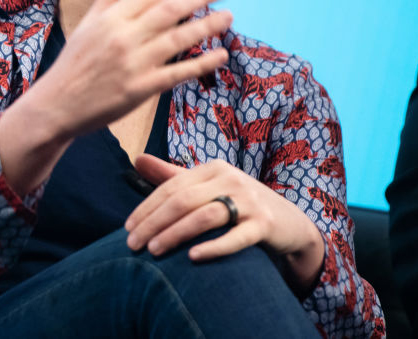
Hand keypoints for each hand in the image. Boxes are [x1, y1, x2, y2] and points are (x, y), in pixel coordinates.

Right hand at [0, 0, 230, 195]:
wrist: (57, 105)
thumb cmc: (73, 63)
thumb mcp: (88, 25)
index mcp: (110, 18)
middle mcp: (122, 37)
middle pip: (169, 10)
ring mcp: (132, 63)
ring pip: (178, 38)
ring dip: (207, 26)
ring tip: (228, 16)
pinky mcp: (140, 89)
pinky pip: (177, 73)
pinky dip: (201, 63)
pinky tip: (220, 55)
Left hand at [124, 155, 324, 293]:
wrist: (290, 223)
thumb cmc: (240, 204)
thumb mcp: (208, 186)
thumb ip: (172, 175)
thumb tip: (137, 158)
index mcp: (212, 169)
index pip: (170, 187)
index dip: (146, 208)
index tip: (127, 229)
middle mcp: (230, 179)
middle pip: (182, 200)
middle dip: (153, 223)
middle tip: (132, 245)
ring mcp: (249, 201)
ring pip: (205, 216)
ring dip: (175, 234)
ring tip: (153, 251)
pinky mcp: (265, 225)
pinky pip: (236, 237)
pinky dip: (214, 247)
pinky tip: (192, 257)